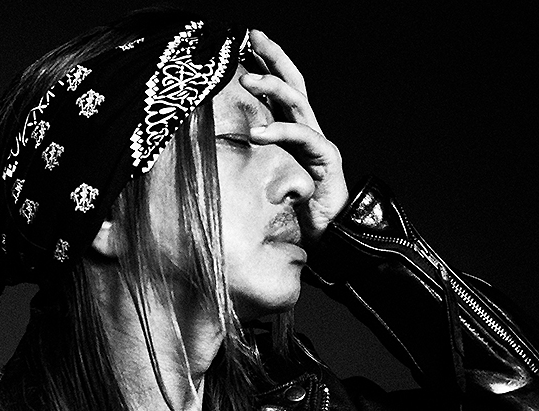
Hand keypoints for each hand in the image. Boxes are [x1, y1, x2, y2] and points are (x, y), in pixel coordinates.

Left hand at [241, 29, 347, 240]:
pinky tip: (257, 131)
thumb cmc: (296, 205)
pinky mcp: (326, 159)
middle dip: (273, 57)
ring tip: (245, 80)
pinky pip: (303, 138)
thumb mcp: (267, 174)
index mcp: (294, 129)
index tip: (245, 41)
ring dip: (271, 88)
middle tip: (250, 38)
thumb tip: (218, 143)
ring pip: (298, 103)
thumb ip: (253, 156)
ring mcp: (319, 141)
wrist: (330, 232)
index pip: (281, 87)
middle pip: (293, 82)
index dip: (266, 62)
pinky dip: (280, 132)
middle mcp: (308, 128)